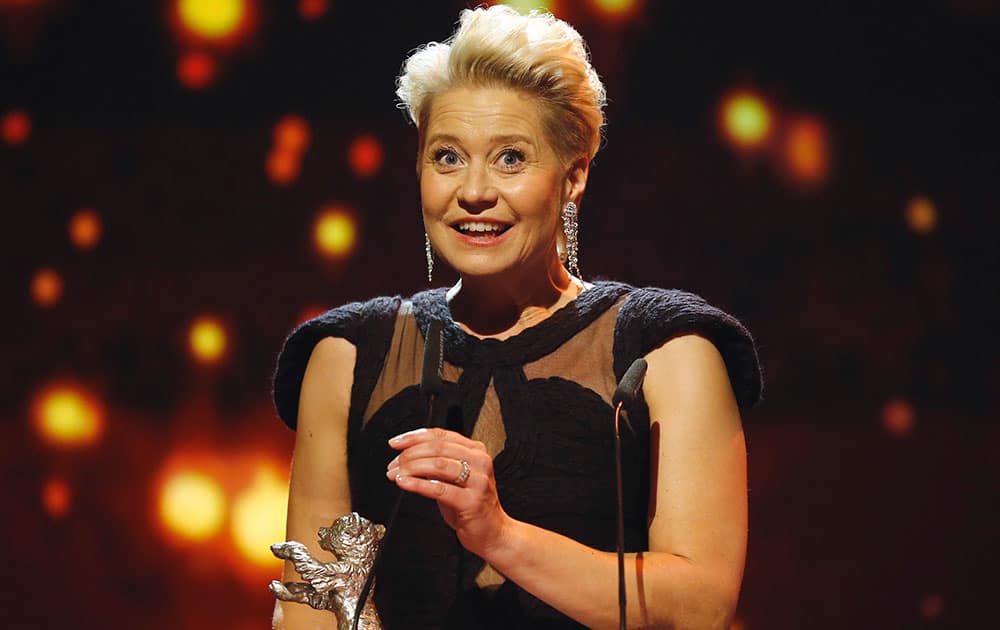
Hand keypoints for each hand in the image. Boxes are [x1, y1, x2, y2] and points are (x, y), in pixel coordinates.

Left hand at [386, 427, 510, 556]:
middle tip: (393, 463)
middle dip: (409, 454)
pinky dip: (417, 484)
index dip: (415, 437)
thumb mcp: (455, 478)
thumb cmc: (470, 505)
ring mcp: (478, 481)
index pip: (441, 435)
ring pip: (438, 465)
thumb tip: (406, 454)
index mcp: (476, 451)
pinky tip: (404, 483)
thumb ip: (438, 463)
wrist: (493, 533)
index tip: (396, 442)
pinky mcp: (472, 501)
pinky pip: (439, 489)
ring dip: (410, 468)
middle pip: (438, 448)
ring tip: (395, 474)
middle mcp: (480, 462)